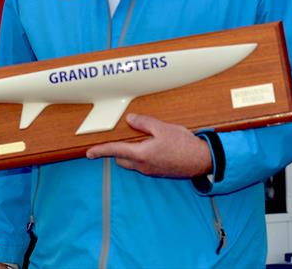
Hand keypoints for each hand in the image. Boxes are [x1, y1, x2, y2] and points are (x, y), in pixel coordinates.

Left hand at [86, 114, 212, 177]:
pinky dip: (142, 156)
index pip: (115, 152)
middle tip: (123, 137)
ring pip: (133, 162)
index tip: (89, 153)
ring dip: (132, 153)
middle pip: (122, 159)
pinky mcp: (158, 172)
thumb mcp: (162, 128)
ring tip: (143, 139)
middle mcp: (143, 166)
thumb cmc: (184, 145)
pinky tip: (155, 146)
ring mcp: (151, 171)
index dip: (100, 151)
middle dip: (118, 150)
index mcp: (141, 154)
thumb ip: (144, 123)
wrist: (202, 161)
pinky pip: (144, 164)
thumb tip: (130, 120)